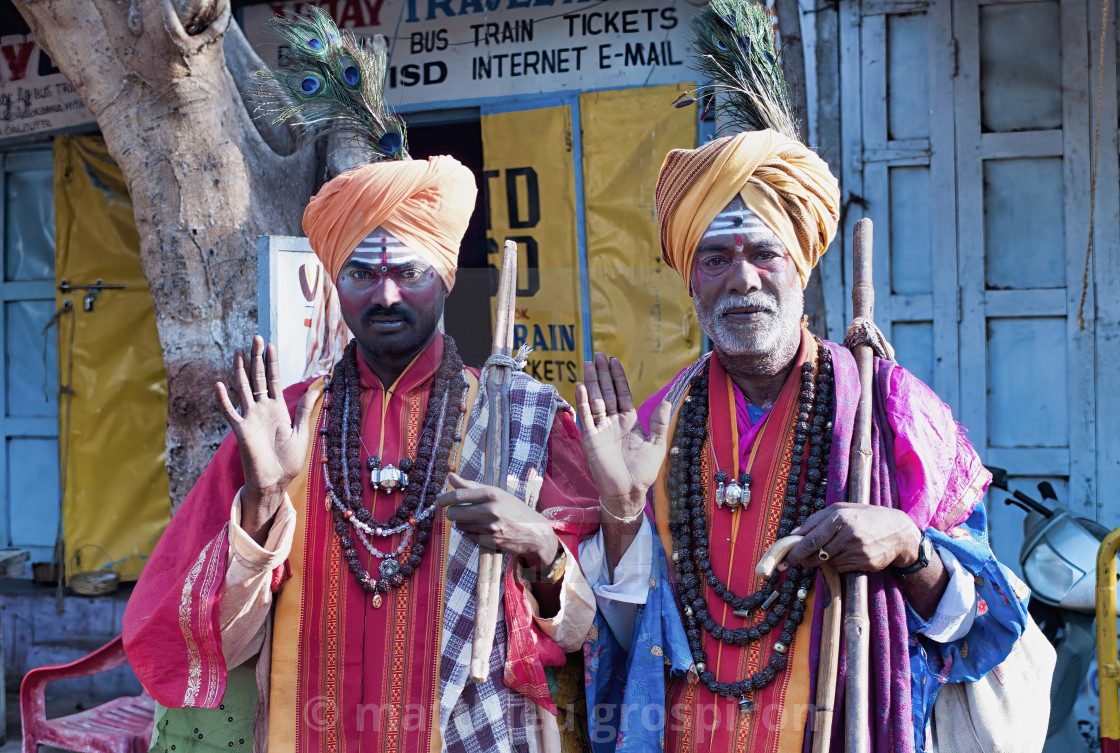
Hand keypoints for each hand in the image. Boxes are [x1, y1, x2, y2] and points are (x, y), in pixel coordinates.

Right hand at [215, 335, 319, 541]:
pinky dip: (223, 400)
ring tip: (237, 351)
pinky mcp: (241, 430)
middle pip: (258, 378)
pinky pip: (229, 412)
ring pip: (243, 388)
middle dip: (257, 358)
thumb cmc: (288, 461)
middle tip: (255, 337)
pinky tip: (218, 385)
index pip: (274, 380)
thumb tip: (315, 390)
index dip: (272, 362)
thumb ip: (304, 410)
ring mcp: (250, 418)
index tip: (270, 345)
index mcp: (277, 409)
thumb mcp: (301, 432)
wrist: (275, 482)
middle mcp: (262, 409)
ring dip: (239, 370)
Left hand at [436, 473, 559, 568]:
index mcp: (492, 494)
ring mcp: (491, 527)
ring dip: (462, 524)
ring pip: (461, 526)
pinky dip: (471, 534)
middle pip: (454, 513)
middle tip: (454, 513)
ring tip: (475, 521)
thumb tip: (450, 476)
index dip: (444, 498)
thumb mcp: (496, 494)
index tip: (438, 501)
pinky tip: (482, 531)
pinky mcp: (492, 542)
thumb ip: (471, 486)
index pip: (459, 495)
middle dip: (451, 514)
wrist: (535, 532)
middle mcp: (492, 510)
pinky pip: (469, 537)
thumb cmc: (514, 509)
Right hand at [575, 353, 670, 518]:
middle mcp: (613, 422)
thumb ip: (660, 422)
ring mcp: (600, 429)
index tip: (614, 361)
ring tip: (589, 363)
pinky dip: (582, 401)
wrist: (628, 491)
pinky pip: (586, 416)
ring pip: (595, 400)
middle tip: (598, 355)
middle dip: (603, 374)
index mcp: (628, 421)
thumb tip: (667, 401)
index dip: (618, 378)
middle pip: (606, 392)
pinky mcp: (590, 438)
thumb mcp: (657, 444)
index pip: (622, 394)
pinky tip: (580, 385)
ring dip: (592, 382)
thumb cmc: (643, 471)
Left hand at [781, 504, 921, 573]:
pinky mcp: (866, 563)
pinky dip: (839, 564)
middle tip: (800, 561)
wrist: (898, 531)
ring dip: (825, 559)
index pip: (811, 539)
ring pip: (829, 562)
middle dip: (805, 560)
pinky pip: (842, 568)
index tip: (785, 560)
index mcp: (839, 517)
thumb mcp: (841, 510)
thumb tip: (794, 533)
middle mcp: (848, 534)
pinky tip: (848, 554)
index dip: (795, 552)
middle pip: (817, 554)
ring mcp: (858, 550)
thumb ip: (816, 520)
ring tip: (834, 549)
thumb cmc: (864, 517)